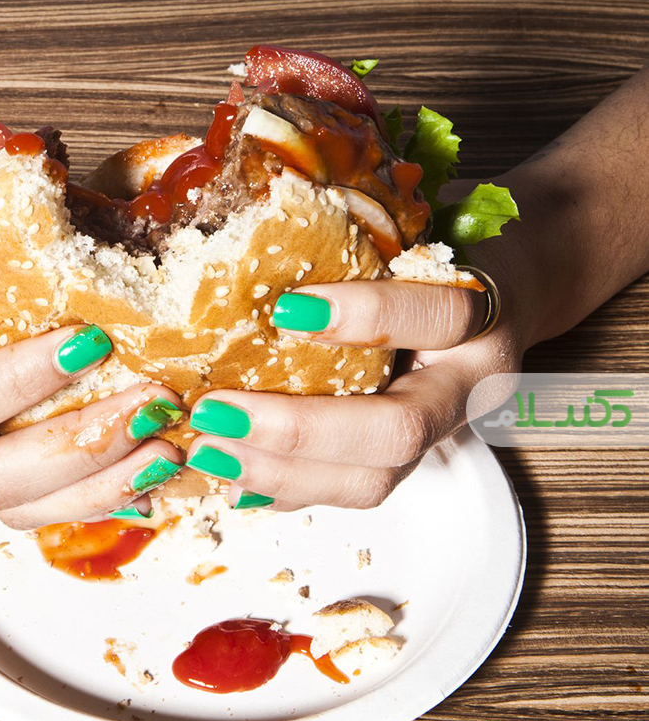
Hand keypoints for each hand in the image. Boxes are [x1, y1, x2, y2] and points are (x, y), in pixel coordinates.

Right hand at [0, 191, 185, 528]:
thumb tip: (81, 228)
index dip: (20, 383)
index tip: (90, 337)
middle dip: (84, 448)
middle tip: (154, 403)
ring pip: (14, 506)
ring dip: (97, 486)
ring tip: (165, 449)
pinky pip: (22, 498)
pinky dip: (85, 493)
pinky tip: (139, 473)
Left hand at [184, 231, 527, 510]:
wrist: (513, 285)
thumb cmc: (445, 250)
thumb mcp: (416, 230)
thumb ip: (356, 236)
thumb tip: (251, 234)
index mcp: (481, 315)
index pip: (435, 318)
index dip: (366, 317)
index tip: (286, 310)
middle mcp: (466, 386)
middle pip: (398, 432)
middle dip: (299, 431)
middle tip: (216, 410)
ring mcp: (438, 432)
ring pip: (371, 479)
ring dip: (279, 472)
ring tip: (208, 448)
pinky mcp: (402, 460)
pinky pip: (344, 490)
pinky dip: (282, 489)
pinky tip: (229, 479)